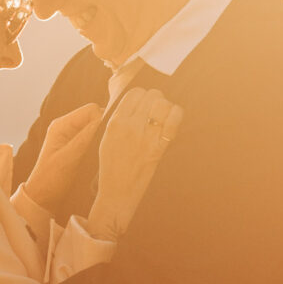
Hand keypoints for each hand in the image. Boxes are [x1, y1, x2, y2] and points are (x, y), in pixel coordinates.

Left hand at [19, 102, 104, 219]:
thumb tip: (105, 120)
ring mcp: (72, 137)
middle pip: (95, 117)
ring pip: (96, 128)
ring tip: (102, 153)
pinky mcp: (77, 147)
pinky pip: (94, 139)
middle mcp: (67, 127)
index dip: (103, 120)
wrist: (42, 199)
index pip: (91, 110)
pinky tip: (100, 157)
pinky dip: (99, 145)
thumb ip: (85, 137)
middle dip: (103, 129)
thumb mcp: (69, 158)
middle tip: (106, 146)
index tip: (107, 138)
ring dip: (101, 138)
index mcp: (62, 124)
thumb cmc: (51, 179)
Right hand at [89, 88, 182, 241]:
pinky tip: (171, 120)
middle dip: (155, 100)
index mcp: (116, 122)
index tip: (143, 104)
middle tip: (154, 112)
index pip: (135, 92)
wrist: (118, 191)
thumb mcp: (106, 137)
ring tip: (162, 117)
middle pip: (151, 95)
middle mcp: (131, 126)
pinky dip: (176, 115)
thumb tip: (134, 100)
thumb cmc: (112, 164)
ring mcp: (147, 137)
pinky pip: (175, 118)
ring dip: (165, 107)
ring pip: (163, 104)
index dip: (141, 96)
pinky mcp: (160, 147)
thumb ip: (118, 117)